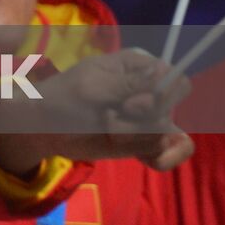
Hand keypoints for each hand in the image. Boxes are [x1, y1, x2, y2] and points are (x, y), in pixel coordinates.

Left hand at [0, 49, 194, 175]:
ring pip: (167, 134)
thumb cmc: (64, 97)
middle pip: (170, 110)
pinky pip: (173, 152)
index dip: (162, 97)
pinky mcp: (146, 140)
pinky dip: (161, 158)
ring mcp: (149, 117)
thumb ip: (132, 82)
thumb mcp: (95, 85)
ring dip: (134, 137)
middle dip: (140, 120)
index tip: (131, 105)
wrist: (47, 128)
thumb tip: (169, 72)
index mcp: (139, 65)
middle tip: (109, 116)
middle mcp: (149, 89)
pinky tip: (145, 159)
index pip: (177, 81)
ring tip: (108, 129)